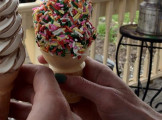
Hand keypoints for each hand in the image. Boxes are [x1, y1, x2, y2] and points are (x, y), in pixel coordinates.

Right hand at [0, 64, 80, 119]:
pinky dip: (34, 116)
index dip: (24, 71)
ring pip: (46, 106)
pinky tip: (13, 118)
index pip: (43, 74)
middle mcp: (66, 114)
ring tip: (2, 106)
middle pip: (44, 90)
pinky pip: (50, 117)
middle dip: (19, 88)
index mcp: (55, 108)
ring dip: (24, 104)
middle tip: (0, 90)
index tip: (7, 75)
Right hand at [38, 56, 161, 119]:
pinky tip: (45, 96)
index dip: (60, 56)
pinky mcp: (80, 109)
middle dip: (51, 70)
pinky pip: (65, 101)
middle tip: (35, 68)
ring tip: (35, 81)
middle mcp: (88, 82)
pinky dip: (55, 98)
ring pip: (64, 87)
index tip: (45, 55)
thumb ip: (85, 86)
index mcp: (97, 72)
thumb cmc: (131, 111)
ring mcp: (83, 95)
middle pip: (66, 72)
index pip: (75, 60)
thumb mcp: (107, 97)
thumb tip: (62, 77)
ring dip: (51, 84)